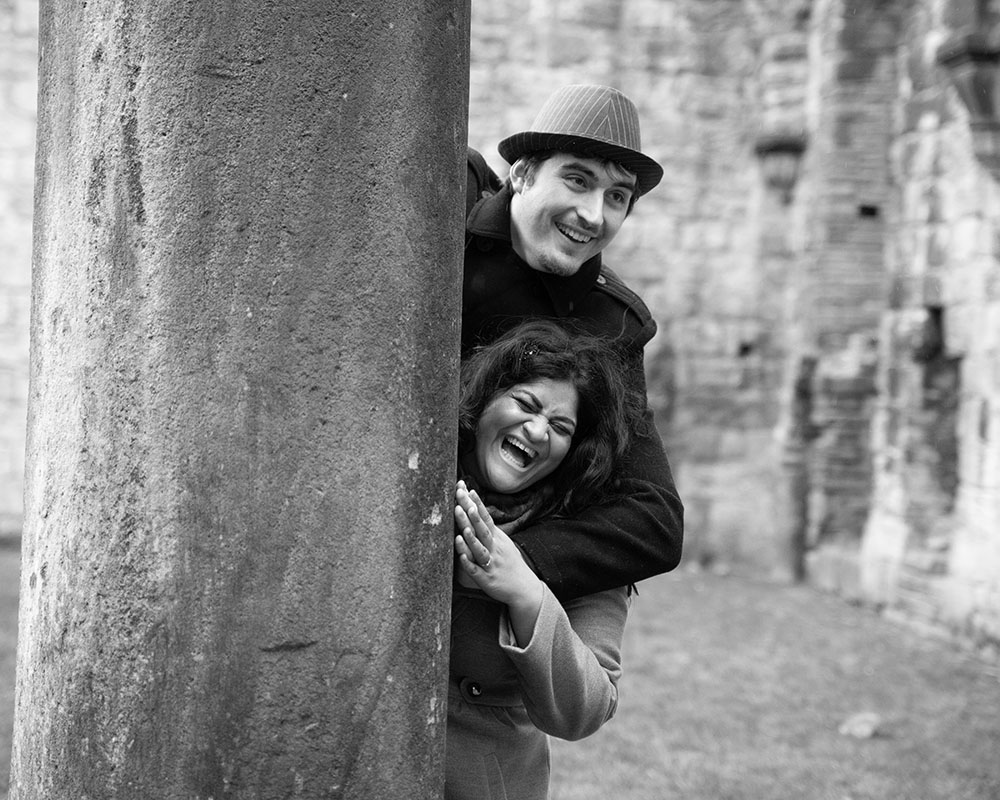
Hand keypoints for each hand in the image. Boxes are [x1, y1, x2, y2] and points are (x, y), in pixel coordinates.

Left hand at [454, 481, 542, 643]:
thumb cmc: (509, 563)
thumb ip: (489, 527)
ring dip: (471, 539)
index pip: (485, 517)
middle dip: (470, 515)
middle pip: (481, 529)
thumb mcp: (503, 542)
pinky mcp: (487, 579)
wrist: (524, 588)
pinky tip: (461, 557)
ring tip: (463, 528)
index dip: (476, 503)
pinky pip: (476, 571)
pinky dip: (469, 563)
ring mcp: (491, 564)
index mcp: (497, 538)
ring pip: (479, 549)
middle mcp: (495, 548)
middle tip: (460, 500)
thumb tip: (474, 508)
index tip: (466, 489)